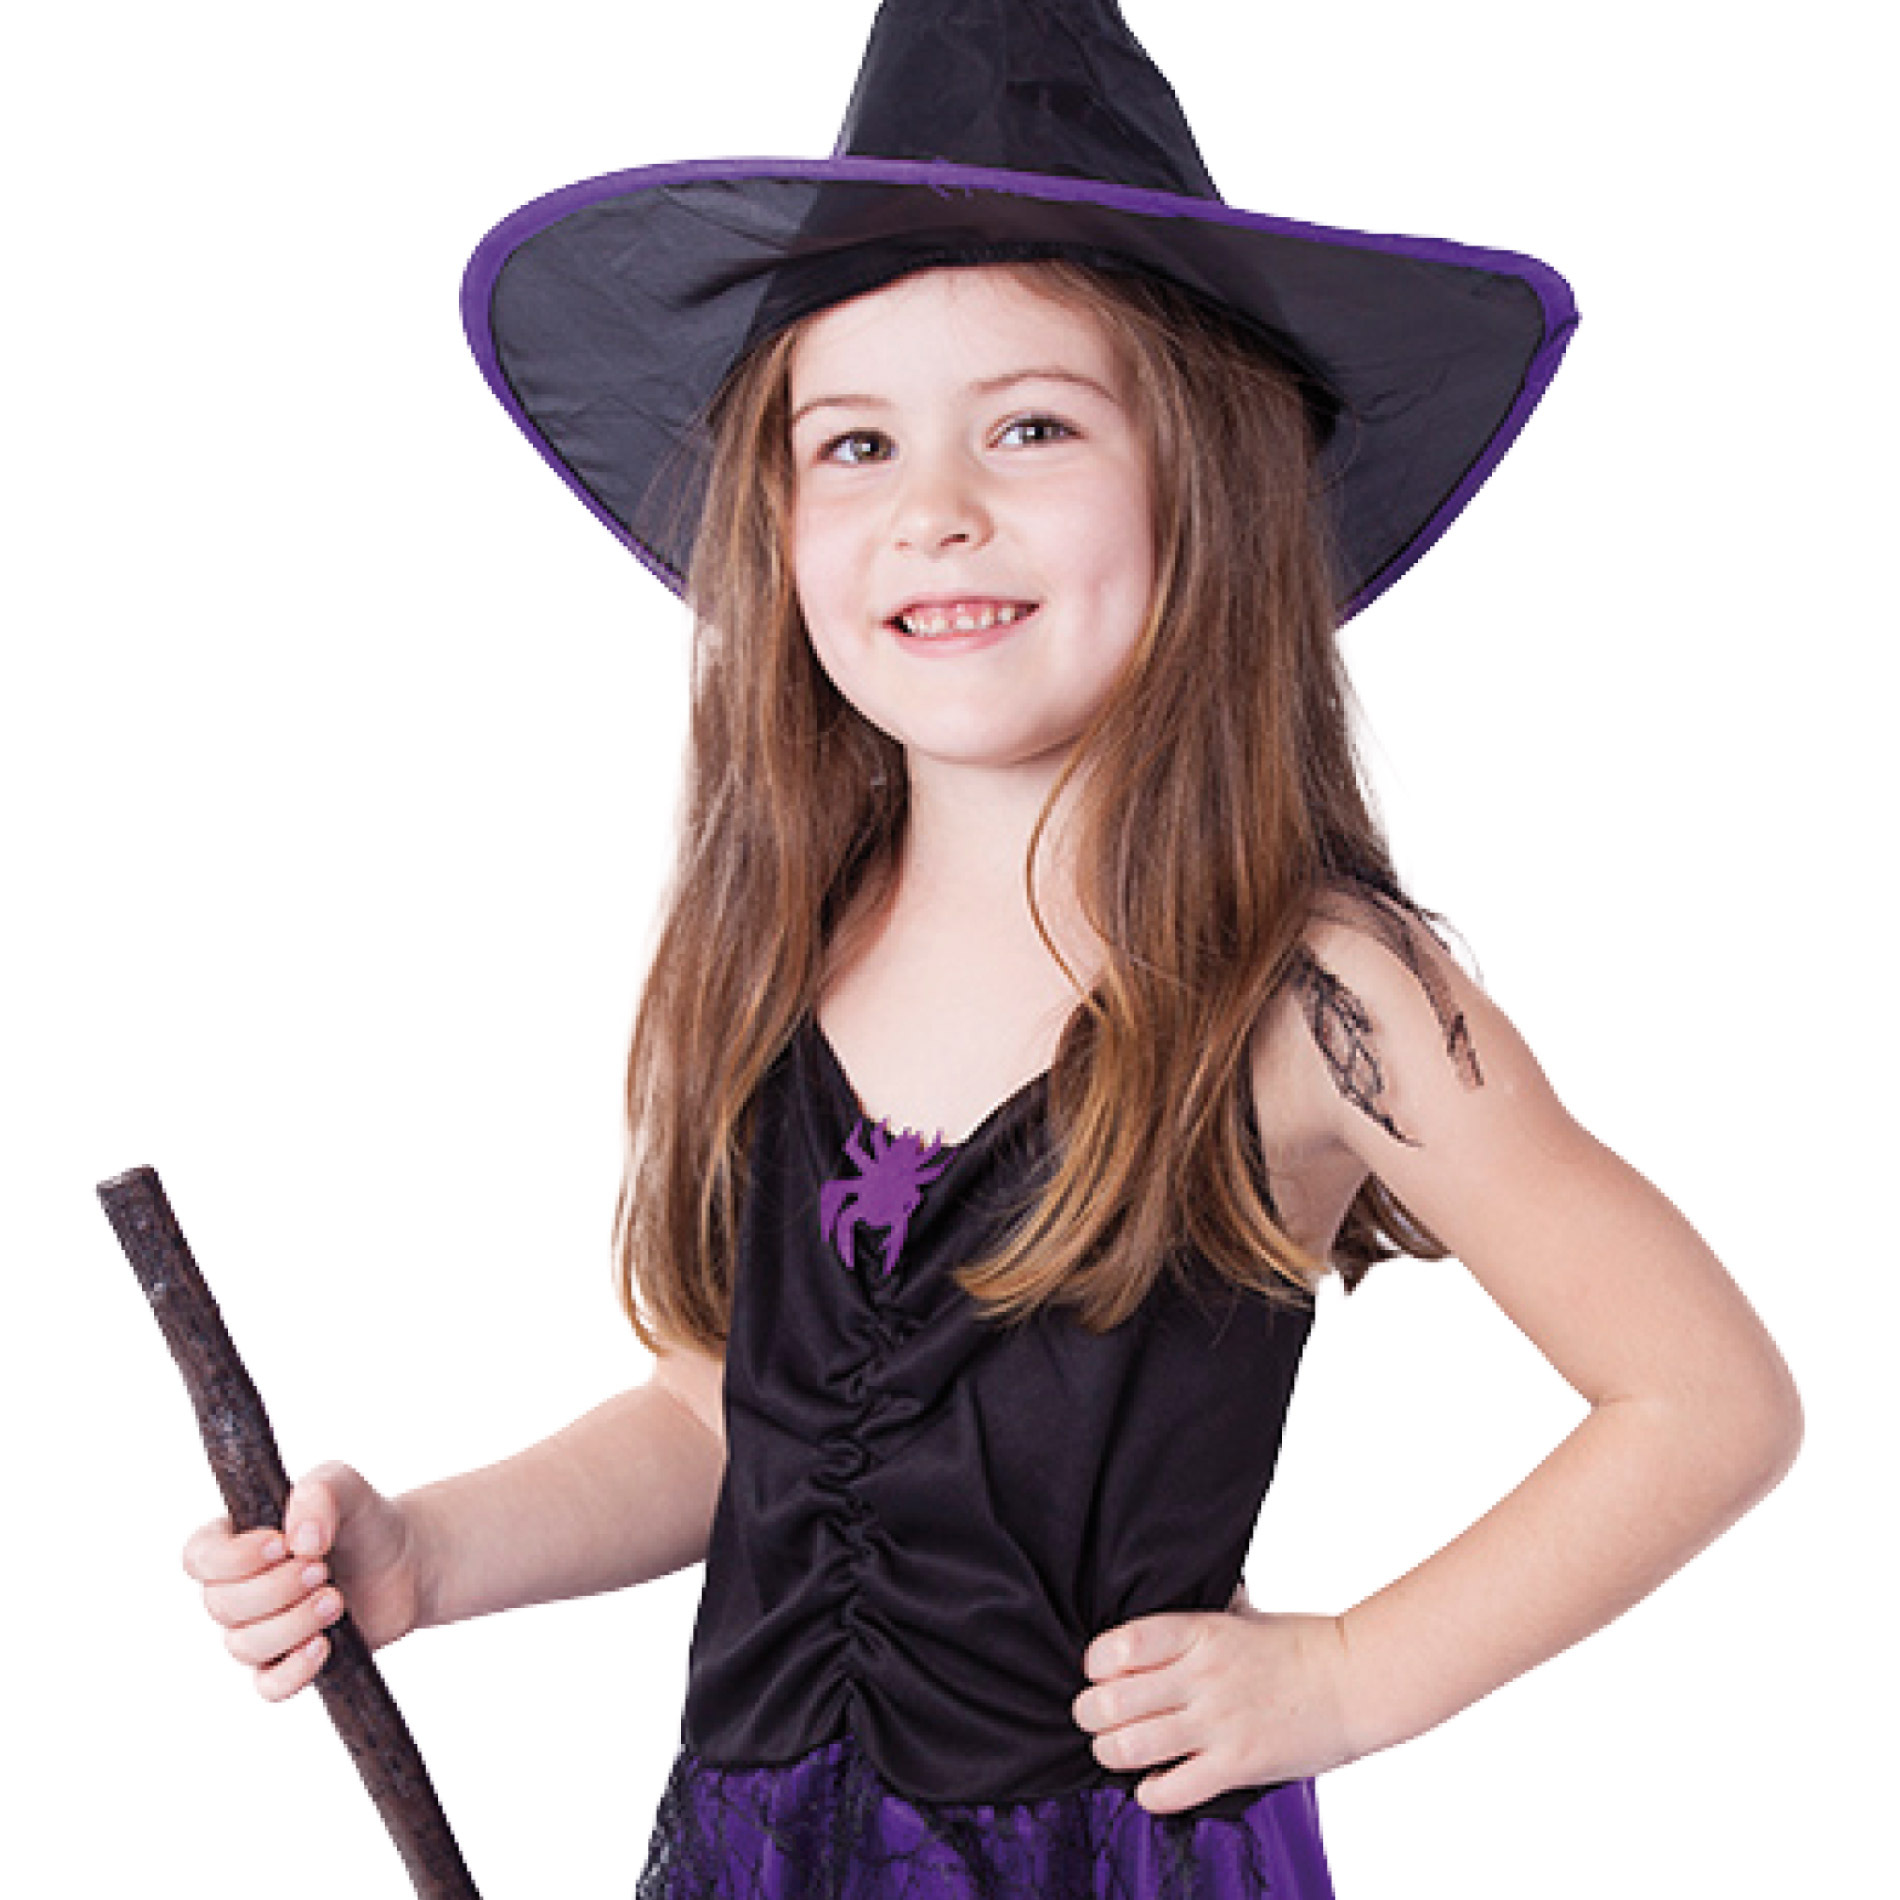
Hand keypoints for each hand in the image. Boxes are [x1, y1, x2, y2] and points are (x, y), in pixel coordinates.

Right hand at [182, 1461, 421, 1702]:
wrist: (407, 1561)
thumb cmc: (364, 1519)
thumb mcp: (347, 1486)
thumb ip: (320, 1492)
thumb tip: (299, 1540)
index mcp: (240, 1541)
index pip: (198, 1557)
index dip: (229, 1558)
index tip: (279, 1544)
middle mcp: (241, 1589)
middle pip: (221, 1605)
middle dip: (275, 1588)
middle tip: (322, 1569)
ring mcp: (262, 1629)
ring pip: (244, 1646)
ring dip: (292, 1623)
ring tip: (336, 1599)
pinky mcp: (288, 1662)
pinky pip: (268, 1686)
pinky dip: (293, 1670)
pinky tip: (324, 1644)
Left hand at [1073, 1583, 1361, 1813]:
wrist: (1354, 1682)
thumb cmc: (1298, 1644)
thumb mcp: (1239, 1613)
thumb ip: (1196, 1617)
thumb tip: (1159, 1595)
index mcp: (1200, 1631)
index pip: (1119, 1645)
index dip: (1095, 1663)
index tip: (1098, 1671)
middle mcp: (1202, 1676)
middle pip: (1110, 1701)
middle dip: (1089, 1713)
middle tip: (1094, 1716)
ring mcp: (1219, 1723)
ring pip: (1130, 1746)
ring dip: (1111, 1752)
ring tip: (1115, 1749)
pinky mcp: (1237, 1765)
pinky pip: (1171, 1789)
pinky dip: (1149, 1793)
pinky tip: (1151, 1783)